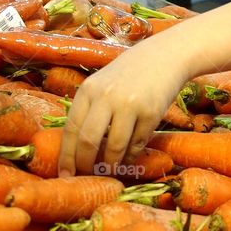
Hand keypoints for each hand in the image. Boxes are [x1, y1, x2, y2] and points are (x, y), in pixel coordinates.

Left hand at [58, 42, 189, 176]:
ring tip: (110, 169)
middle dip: (86, 164)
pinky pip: (137, 143)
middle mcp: (107, 96)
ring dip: (111, 164)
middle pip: (88, 141)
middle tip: (88, 174)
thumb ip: (89, 108)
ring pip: (114, 146)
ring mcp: (130, 104)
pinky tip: (128, 157)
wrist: (165, 56)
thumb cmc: (129, 73)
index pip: (71, 129)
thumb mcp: (102, 83)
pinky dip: (131, 156)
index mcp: (89, 89)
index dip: (67, 155)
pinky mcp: (151, 112)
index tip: (66, 174)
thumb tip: (75, 148)